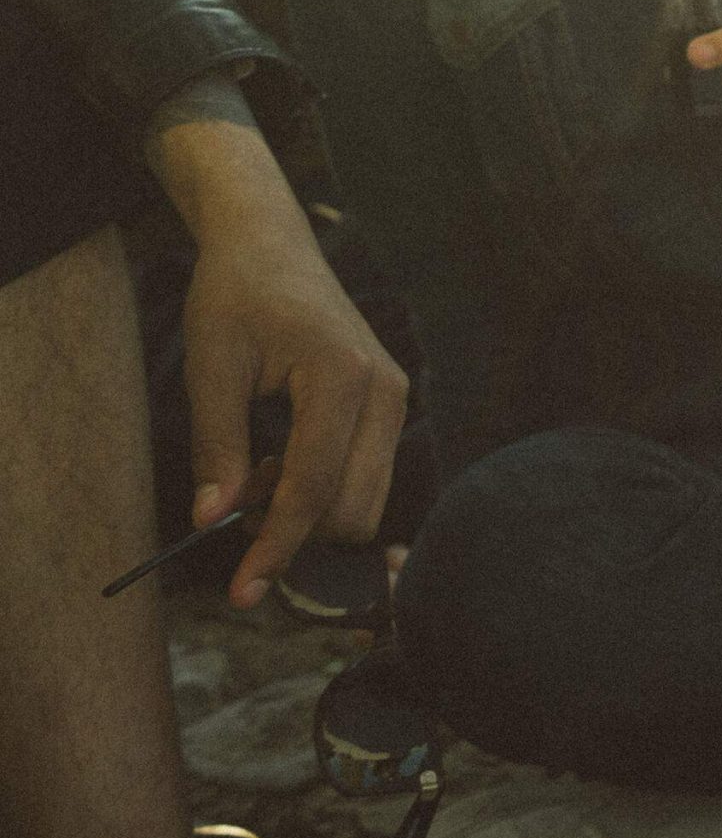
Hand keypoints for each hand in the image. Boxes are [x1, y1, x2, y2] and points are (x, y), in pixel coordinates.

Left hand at [185, 197, 406, 607]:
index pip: (312, 488)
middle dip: (293, 531)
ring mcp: (395, 399)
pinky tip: (277, 462)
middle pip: (352, 509)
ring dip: (307, 514)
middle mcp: (384, 392)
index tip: (240, 592)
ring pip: (365, 501)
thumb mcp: (209, 368)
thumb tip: (212, 523)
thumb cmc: (235, 297)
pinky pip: (366, 476)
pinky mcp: (389, 405)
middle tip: (231, 508)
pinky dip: (321, 492)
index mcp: (341, 377)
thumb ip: (216, 447)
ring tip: (250, 477)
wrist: (270, 245)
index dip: (275, 547)